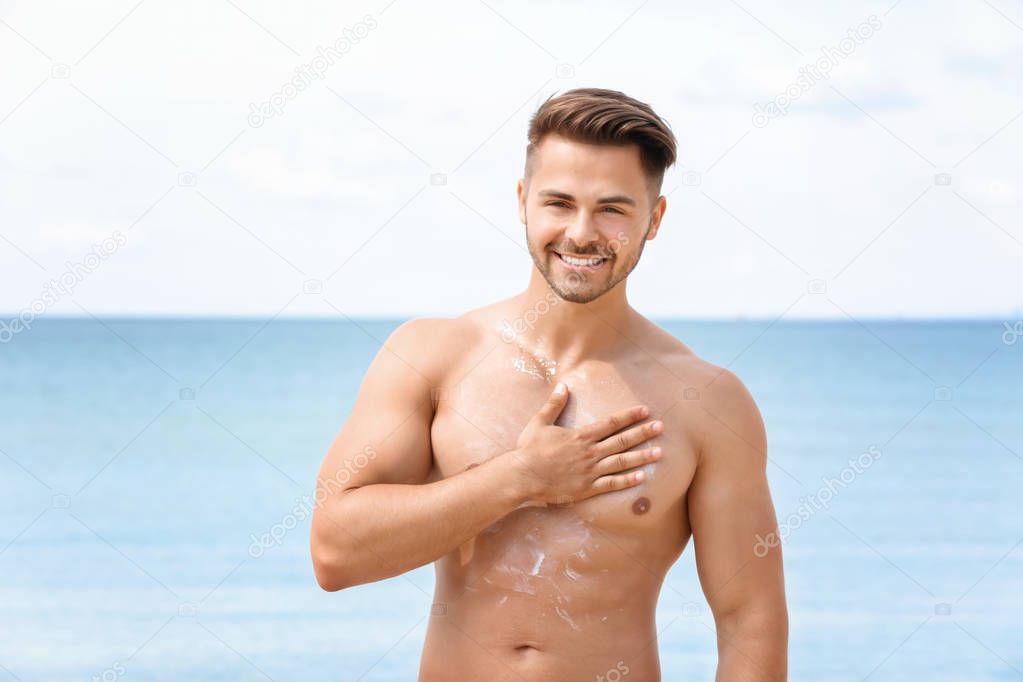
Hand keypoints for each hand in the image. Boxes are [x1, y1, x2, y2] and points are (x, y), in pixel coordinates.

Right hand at [510, 382, 662, 505]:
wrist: (522, 477)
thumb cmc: (529, 450)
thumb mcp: (540, 422)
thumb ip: (554, 404)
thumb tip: (563, 385)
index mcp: (580, 436)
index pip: (611, 423)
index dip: (629, 416)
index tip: (645, 411)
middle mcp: (589, 452)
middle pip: (622, 441)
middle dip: (643, 433)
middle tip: (661, 427)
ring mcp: (590, 471)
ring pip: (621, 462)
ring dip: (641, 457)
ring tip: (659, 453)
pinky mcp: (587, 489)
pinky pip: (611, 484)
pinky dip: (627, 481)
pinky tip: (642, 477)